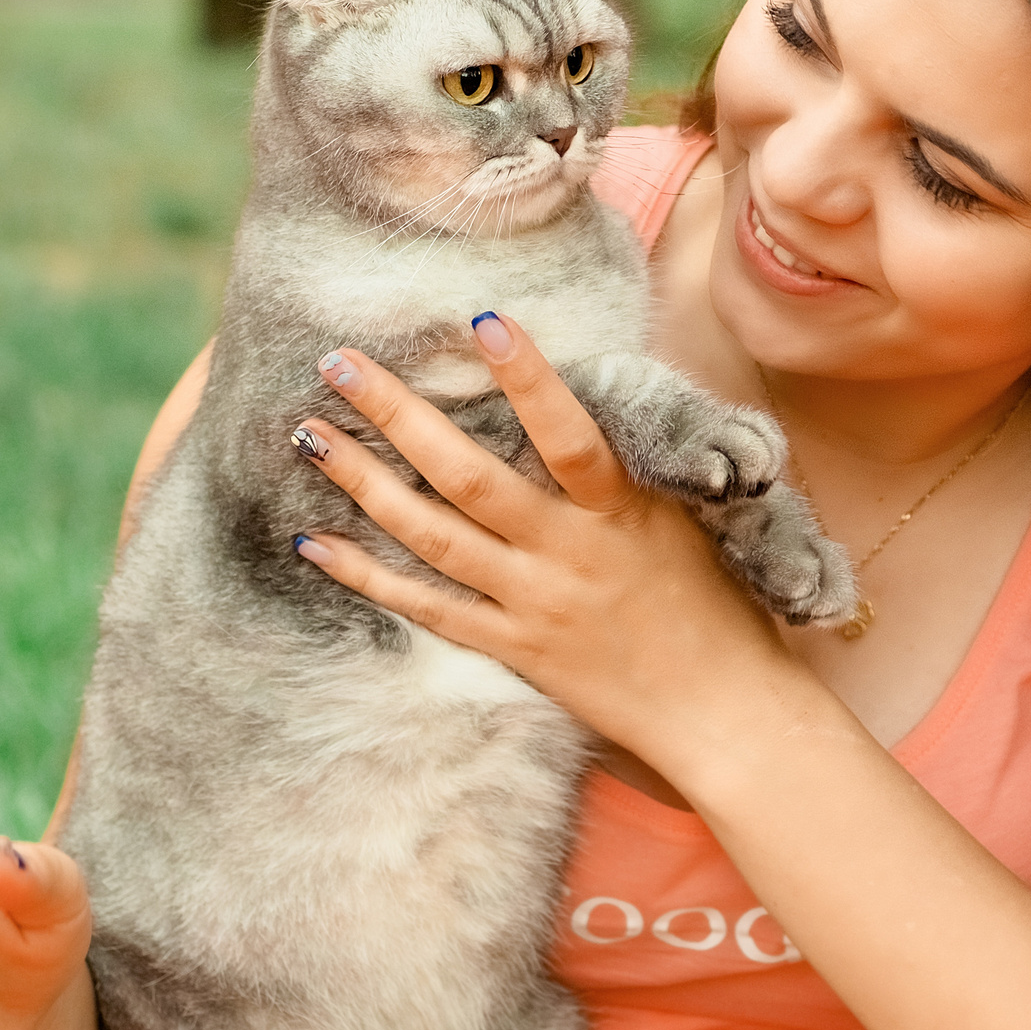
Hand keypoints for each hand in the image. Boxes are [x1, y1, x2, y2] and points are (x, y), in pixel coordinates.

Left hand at [289, 315, 822, 783]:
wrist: (720, 708)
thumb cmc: (716, 600)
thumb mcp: (686, 515)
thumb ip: (632, 460)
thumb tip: (578, 390)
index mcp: (624, 511)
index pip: (569, 434)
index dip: (529, 378)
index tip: (482, 320)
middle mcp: (571, 553)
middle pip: (469, 478)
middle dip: (398, 416)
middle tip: (339, 363)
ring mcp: (535, 604)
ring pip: (433, 537)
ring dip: (364, 484)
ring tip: (310, 435)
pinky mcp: (514, 649)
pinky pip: (428, 609)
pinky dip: (368, 576)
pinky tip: (315, 541)